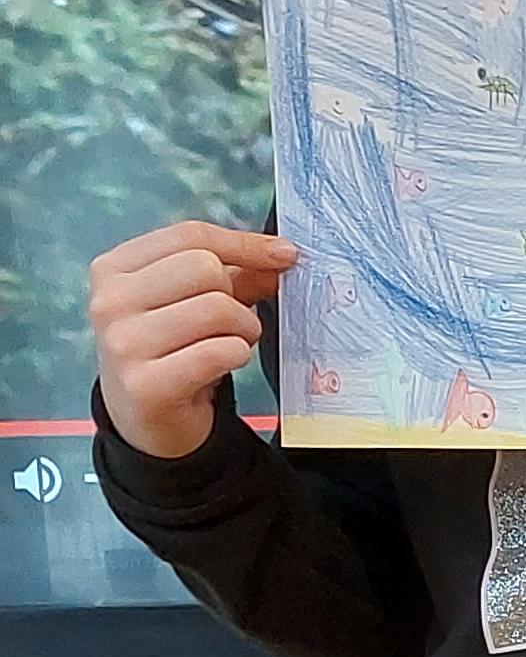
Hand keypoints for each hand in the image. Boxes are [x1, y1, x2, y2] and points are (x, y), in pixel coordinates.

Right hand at [87, 220, 295, 460]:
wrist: (147, 420)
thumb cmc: (173, 351)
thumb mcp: (193, 303)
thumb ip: (234, 274)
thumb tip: (280, 255)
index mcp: (114, 269)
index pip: (189, 236)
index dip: (244, 243)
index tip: (285, 254)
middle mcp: (109, 302)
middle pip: (204, 267)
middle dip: (236, 295)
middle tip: (236, 322)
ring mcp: (122, 344)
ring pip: (216, 308)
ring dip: (244, 328)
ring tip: (232, 344)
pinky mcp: (146, 385)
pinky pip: (219, 351)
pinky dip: (237, 354)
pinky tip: (226, 363)